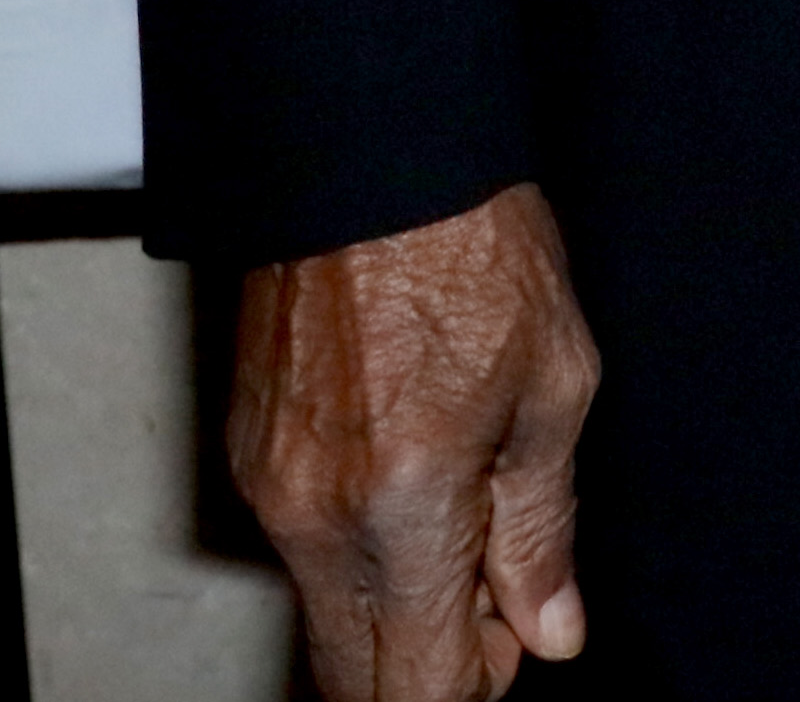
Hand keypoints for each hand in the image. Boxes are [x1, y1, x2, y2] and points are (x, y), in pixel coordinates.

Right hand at [229, 180, 598, 701]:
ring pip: (326, 614)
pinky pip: (300, 547)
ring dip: (393, 602)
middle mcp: (316, 520)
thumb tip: (551, 627)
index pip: (417, 691)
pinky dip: (355, 545)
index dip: (476, 682)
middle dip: (428, 660)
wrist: (369, 151)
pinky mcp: (245, 454)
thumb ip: (543, 525)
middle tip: (493, 584)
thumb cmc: (469, 244)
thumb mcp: (554, 380)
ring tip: (461, 502)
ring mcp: (267, 490)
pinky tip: (410, 466)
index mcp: (402, 512)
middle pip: (355, 678)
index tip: (516, 634)